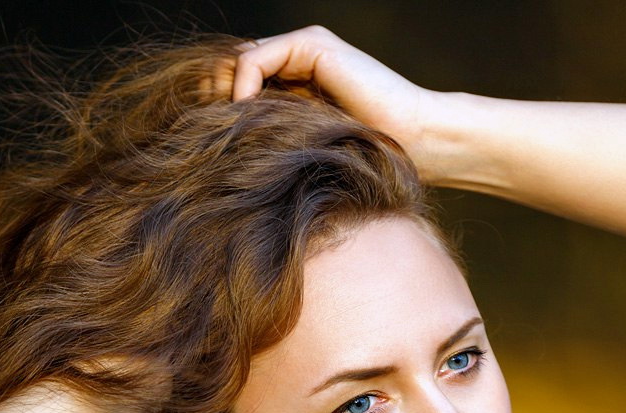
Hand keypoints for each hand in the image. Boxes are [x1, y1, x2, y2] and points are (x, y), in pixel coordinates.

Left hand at [225, 26, 450, 180]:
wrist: (413, 140)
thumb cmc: (366, 154)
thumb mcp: (303, 145)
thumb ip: (268, 132)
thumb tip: (218, 141)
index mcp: (296, 81)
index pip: (238, 83)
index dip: (220, 109)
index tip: (213, 144)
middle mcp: (297, 59)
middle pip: (232, 69)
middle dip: (216, 100)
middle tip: (213, 137)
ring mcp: (304, 48)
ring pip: (237, 63)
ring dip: (226, 96)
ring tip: (231, 130)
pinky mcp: (311, 45)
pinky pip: (253, 60)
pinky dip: (242, 87)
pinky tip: (248, 115)